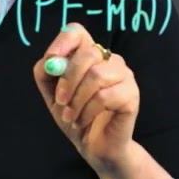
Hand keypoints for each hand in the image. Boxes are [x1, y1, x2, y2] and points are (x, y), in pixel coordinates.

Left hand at [32, 21, 139, 174]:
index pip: (77, 31)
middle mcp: (110, 60)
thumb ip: (45, 73)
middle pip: (87, 53)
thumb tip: (50, 61)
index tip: (51, 62)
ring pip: (97, 75)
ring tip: (72, 116)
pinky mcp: (132, 95)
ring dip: (77, 100)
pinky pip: (106, 96)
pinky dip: (88, 112)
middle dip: (68, 80)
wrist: (93, 146)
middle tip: (61, 102)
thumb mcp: (52, 94)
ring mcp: (125, 76)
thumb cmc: (75, 116)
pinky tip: (84, 121)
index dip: (62, 42)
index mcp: (90, 55)